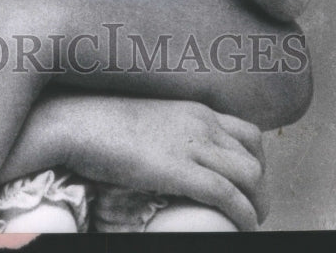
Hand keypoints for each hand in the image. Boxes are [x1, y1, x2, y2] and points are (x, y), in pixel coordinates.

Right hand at [5, 93, 266, 230]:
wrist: (75, 121)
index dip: (256, 163)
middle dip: (261, 187)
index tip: (247, 185)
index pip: (247, 132)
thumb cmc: (97, 121)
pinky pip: (229, 194)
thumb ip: (162, 130)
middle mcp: (199, 122)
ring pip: (250, 175)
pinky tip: (242, 226)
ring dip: (257, 203)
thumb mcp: (144, 118)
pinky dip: (243, 214)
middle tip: (250, 208)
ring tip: (247, 221)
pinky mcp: (180, 169)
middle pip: (254, 155)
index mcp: (192, 109)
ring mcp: (191, 144)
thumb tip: (163, 153)